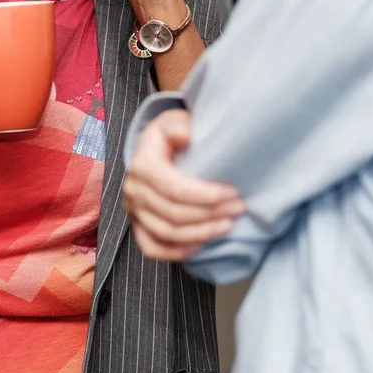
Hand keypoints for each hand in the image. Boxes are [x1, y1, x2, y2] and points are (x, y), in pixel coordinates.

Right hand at [123, 110, 244, 262]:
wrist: (155, 148)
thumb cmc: (171, 134)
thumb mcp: (174, 121)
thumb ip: (179, 125)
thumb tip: (187, 135)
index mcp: (143, 165)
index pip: (175, 189)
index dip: (206, 195)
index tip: (233, 192)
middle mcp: (134, 190)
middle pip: (173, 213)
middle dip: (210, 214)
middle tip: (238, 209)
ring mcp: (134, 211)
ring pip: (166, 233)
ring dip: (200, 233)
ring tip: (227, 226)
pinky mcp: (138, 226)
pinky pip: (152, 248)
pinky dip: (176, 251)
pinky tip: (201, 245)